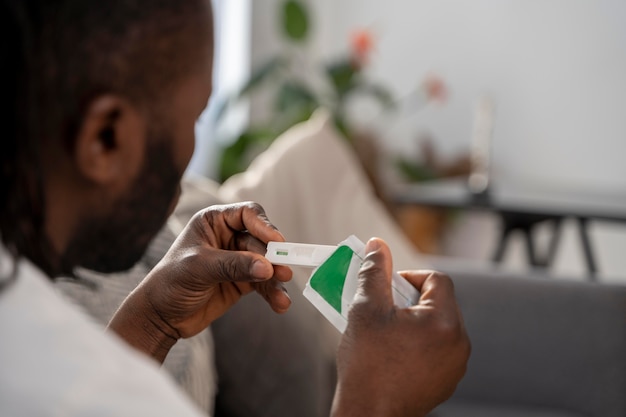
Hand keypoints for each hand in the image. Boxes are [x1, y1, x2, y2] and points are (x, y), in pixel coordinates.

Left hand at [108, 202, 291, 361]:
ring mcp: (237, 260)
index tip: (278, 242)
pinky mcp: (243, 281)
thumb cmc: (170, 282)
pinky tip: (280, 304)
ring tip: (282, 297)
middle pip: (261, 240)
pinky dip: (272, 293)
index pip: (247, 214)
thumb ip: (233, 265)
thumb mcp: (199, 268)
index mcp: (214, 221)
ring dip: (276, 280)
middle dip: (273, 258)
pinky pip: (264, 283)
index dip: (265, 225)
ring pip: (266, 264)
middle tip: (282, 272)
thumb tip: (267, 267)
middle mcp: (228, 236)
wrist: (160, 317)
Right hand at [332, 238, 469, 416]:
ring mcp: (455, 365)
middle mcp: (458, 342)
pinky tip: (393, 353)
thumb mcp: (366, 309)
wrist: (368, 414)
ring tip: (386, 332)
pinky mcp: (447, 381)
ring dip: (414, 321)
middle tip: (383, 309)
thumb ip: (374, 272)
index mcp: (444, 321)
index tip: (388, 288)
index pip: (437, 279)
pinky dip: (418, 343)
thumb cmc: (367, 364)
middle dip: (409, 300)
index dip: (410, 277)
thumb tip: (377, 246)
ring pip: (438, 326)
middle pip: (439, 303)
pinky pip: (437, 349)